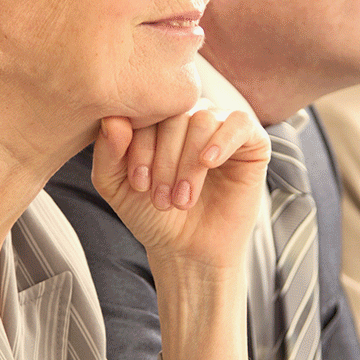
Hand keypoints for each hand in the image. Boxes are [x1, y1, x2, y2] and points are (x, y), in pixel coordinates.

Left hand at [92, 103, 268, 275]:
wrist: (187, 250)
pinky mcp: (252, 141)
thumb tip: (113, 120)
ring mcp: (222, 126)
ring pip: (203, 120)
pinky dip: (222, 140)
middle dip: (165, 158)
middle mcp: (190, 116)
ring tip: (182, 199)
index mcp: (158, 118)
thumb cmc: (152, 215)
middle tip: (161, 198)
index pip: (147, 109)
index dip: (139, 144)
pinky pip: (240, 122)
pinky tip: (208, 163)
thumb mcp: (116, 186)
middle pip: (176, 113)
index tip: (138, 183)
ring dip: (188, 162)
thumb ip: (107, 153)